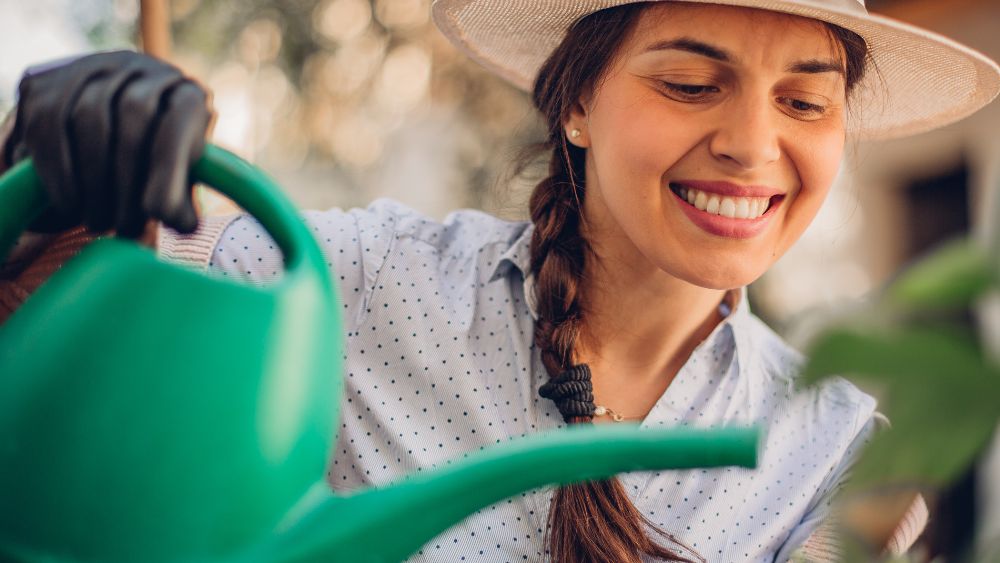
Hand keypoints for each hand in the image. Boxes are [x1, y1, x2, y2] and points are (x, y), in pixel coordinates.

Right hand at [2, 50, 210, 236]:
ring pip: (89, 117)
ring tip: (99, 222)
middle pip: (133, 114)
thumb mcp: (172, 177)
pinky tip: (69, 205)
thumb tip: (184, 224)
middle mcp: (142, 67)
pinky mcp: (45, 81)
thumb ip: (180, 196)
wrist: (99, 130)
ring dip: (94, 181)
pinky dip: (59, 172)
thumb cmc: (150, 162)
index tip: (160, 213)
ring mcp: (91, 67)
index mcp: (185, 92)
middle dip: (127, 181)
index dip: (170, 168)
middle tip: (124, 227)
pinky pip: (50, 123)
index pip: (179, 119)